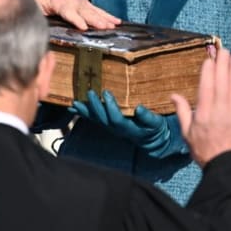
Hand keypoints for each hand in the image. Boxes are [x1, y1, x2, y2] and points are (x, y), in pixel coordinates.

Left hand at [31, 0, 118, 29]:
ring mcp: (82, 3)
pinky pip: (99, 10)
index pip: (69, 12)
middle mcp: (73, 2)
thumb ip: (37, 13)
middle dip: (95, 19)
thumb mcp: (36, 3)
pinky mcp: (87, 5)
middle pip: (85, 12)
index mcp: (60, 3)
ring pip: (94, 11)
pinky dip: (108, 16)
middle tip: (105, 27)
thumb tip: (37, 24)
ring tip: (113, 25)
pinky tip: (117, 22)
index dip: (76, 19)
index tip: (84, 27)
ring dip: (105, 18)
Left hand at [70, 90, 184, 157]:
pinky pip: (93, 118)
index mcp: (129, 128)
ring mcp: (110, 127)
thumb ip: (147, 117)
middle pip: (102, 119)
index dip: (111, 106)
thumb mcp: (156, 123)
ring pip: (95, 119)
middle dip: (95, 105)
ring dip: (85, 110)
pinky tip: (74, 107)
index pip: (116, 118)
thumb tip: (139, 109)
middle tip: (89, 92)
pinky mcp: (107, 124)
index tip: (107, 92)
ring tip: (75, 102)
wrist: (150, 139)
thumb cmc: (154, 128)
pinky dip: (83, 112)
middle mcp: (116, 129)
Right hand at [171, 47, 230, 167]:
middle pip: (221, 83)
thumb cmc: (203, 149)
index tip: (209, 59)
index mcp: (202, 115)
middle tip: (223, 51)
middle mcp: (218, 112)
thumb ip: (182, 112)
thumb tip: (173, 95)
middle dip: (222, 65)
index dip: (208, 72)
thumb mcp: (186, 132)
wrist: (225, 165)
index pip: (206, 88)